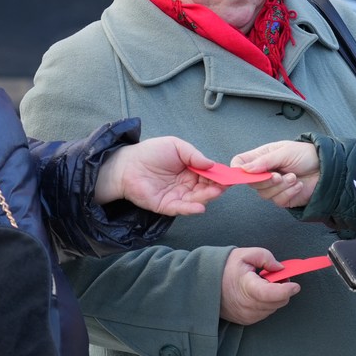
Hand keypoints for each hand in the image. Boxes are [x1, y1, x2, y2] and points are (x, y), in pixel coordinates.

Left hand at [97, 137, 224, 214]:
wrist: (127, 164)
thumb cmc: (151, 152)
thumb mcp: (176, 146)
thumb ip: (194, 155)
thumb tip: (211, 165)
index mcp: (190, 170)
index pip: (208, 175)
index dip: (218, 176)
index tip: (229, 177)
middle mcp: (186, 185)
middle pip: (205, 189)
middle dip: (216, 188)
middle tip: (224, 186)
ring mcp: (177, 196)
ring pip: (196, 199)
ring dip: (206, 197)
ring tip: (214, 192)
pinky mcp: (166, 206)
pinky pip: (181, 209)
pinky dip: (191, 209)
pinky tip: (200, 207)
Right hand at [220, 247, 298, 324]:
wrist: (205, 284)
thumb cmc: (224, 268)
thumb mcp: (245, 254)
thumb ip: (266, 257)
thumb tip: (281, 268)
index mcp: (247, 287)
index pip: (272, 293)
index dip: (287, 289)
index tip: (295, 285)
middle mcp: (248, 305)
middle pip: (278, 301)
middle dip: (283, 289)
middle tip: (276, 276)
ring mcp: (247, 315)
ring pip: (274, 307)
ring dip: (275, 296)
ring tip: (263, 284)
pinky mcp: (246, 321)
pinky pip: (265, 313)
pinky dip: (267, 303)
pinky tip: (257, 293)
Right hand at [233, 140, 320, 207]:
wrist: (326, 169)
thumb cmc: (306, 155)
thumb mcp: (285, 152)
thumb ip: (264, 161)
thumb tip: (245, 169)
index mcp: (261, 157)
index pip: (240, 163)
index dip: (237, 170)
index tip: (244, 173)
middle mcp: (264, 172)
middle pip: (251, 182)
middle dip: (266, 180)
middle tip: (278, 175)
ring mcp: (273, 186)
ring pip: (264, 194)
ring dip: (281, 186)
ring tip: (294, 177)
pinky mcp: (283, 198)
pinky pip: (278, 200)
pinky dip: (289, 193)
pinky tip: (298, 185)